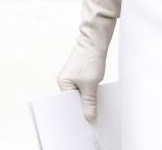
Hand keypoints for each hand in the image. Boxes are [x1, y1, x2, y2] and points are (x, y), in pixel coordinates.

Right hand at [57, 0, 122, 120]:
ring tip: (96, 109)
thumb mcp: (92, 83)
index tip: (84, 123)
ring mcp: (72, 76)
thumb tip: (89, 118)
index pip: (67, 104)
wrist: (96, 39)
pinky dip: (91, 92)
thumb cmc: (91, 59)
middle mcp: (65, 81)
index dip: (76, 113)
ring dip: (88, 99)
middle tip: (92, 119)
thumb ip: (90, 102)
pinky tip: (98, 97)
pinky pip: (85, 87)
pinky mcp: (81, 73)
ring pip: (80, 94)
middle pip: (73, 100)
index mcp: (62, 84)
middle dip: (82, 107)